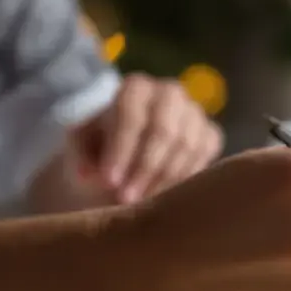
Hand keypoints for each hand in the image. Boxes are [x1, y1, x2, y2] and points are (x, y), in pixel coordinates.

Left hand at [70, 74, 222, 203]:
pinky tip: (162, 195)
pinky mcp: (210, 135)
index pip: (131, 114)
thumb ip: (79, 155)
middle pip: (164, 130)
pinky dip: (184, 179)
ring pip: (186, 147)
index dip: (120, 148)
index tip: (108, 181)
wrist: (128, 156)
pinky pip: (203, 158)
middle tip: (125, 198)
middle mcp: (170, 93)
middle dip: (144, 168)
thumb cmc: (100, 148)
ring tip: (141, 203)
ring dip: (162, 179)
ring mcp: (195, 113)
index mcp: (135, 87)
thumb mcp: (81, 147)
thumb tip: (89, 175)